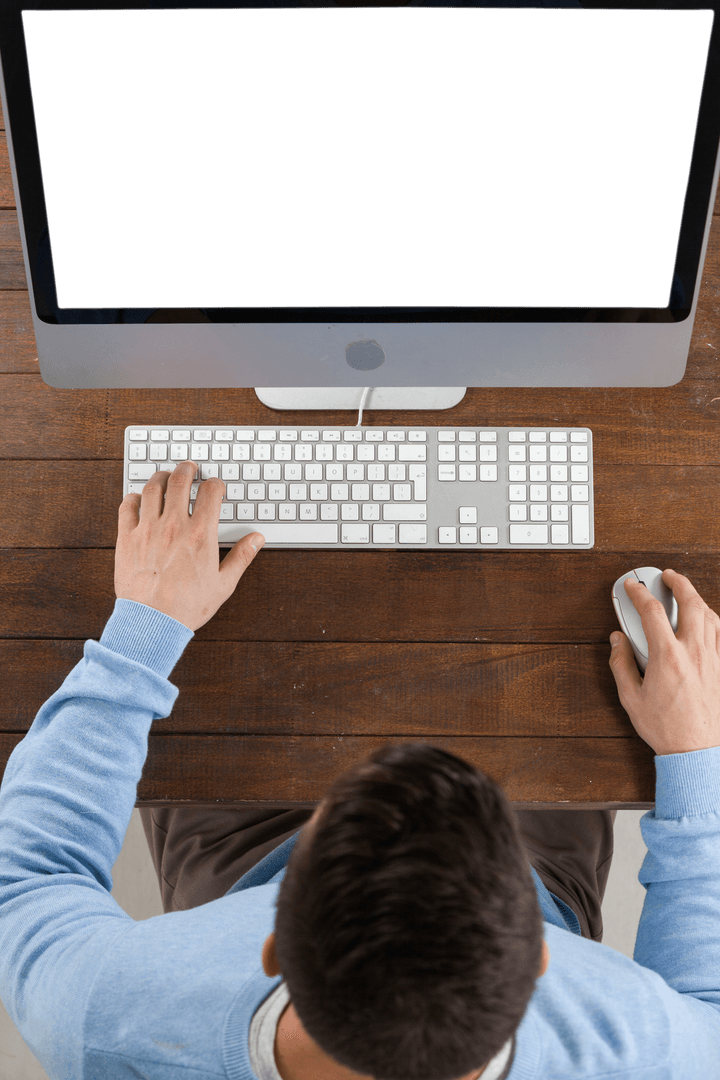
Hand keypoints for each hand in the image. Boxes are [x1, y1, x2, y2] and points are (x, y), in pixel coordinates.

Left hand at [115, 463, 264, 631]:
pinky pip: (127, 506)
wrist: (152, 622)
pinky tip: (139, 499)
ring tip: (166, 476)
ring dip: (161, 477)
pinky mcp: (127, 538)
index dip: (216, 484)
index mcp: (200, 534)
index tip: (216, 487)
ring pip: (153, 488)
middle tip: (190, 468)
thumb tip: (256, 540)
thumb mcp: (223, 584)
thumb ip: (241, 557)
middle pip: (180, 480)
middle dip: (187, 469)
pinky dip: (134, 497)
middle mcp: (173, 526)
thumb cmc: (186, 606)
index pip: (210, 492)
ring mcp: (147, 529)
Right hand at [608, 568, 719, 754]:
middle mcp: (694, 652)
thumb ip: (621, 664)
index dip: (638, 593)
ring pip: (710, 615)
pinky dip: (712, 620)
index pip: (652, 611)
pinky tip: (705, 621)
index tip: (631, 586)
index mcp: (667, 656)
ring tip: (686, 593)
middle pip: (691, 602)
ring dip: (697, 598)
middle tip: (668, 576)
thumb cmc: (666, 728)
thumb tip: (617, 641)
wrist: (698, 751)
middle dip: (678, 582)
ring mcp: (712, 659)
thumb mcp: (631, 698)